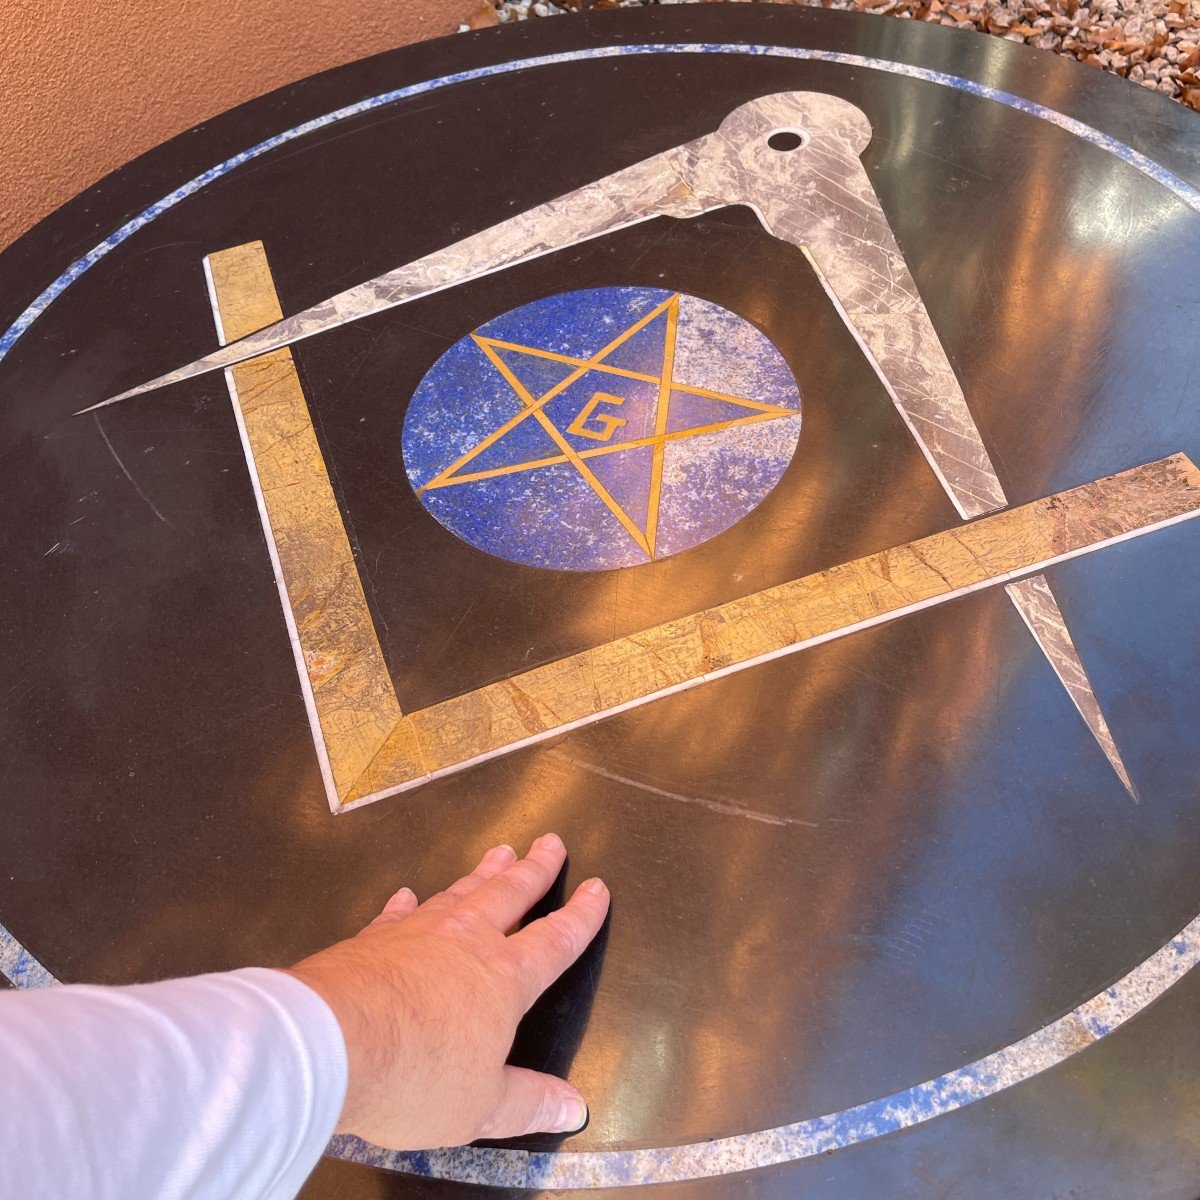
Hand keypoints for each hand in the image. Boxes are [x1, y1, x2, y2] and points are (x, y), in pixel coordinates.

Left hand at [285, 833, 608, 1149]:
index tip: (596, 890)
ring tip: (499, 851)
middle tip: (549, 842)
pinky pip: (397, 914)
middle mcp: (465, 942)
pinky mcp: (373, 939)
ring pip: (461, 892)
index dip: (580, 916)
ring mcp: (417, 933)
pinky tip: (406, 894)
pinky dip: (405, 904)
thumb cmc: (414, 1075)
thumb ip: (528, 1102)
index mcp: (503, 979)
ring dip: (483, 872)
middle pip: (510, 895)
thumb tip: (572, 1109)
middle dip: (534, 869)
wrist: (332, 1043)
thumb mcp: (482, 1105)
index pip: (554, 940)